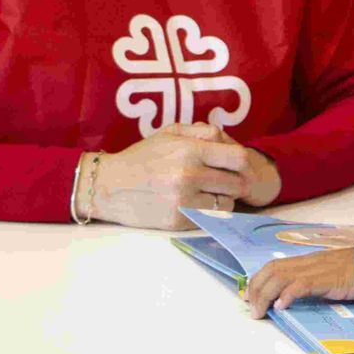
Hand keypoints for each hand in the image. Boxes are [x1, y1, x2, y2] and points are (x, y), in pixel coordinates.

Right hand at [79, 123, 276, 229]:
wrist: (108, 186)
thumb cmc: (141, 157)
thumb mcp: (170, 133)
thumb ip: (202, 132)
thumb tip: (229, 139)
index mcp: (190, 150)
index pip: (239, 158)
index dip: (246, 164)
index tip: (242, 168)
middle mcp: (190, 176)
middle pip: (237, 183)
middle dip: (237, 182)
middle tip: (228, 182)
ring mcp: (184, 201)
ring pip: (227, 204)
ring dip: (224, 199)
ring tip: (210, 193)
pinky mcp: (177, 221)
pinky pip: (209, 218)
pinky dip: (208, 212)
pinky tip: (196, 204)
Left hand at [243, 246, 353, 317]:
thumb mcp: (327, 276)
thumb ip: (310, 282)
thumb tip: (291, 298)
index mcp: (306, 262)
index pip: (274, 266)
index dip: (258, 280)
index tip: (249, 296)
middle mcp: (307, 262)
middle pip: (272, 270)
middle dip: (257, 289)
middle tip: (252, 309)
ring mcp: (316, 269)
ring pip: (281, 276)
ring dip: (266, 294)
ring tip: (261, 312)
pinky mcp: (326, 278)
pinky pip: (302, 284)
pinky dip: (288, 294)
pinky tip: (282, 306)